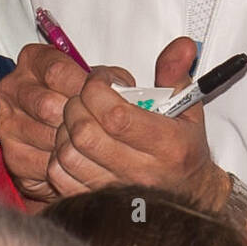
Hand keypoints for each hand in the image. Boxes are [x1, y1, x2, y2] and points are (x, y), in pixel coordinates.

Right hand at [0, 42, 132, 202]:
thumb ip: (108, 78)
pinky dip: (66, 164)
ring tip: (88, 142)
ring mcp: (9, 122)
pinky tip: (77, 158)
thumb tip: (123, 89)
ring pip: (46, 135)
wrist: (51, 136)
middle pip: (48, 105)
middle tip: (96, 124)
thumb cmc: (74, 101)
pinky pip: (44, 162)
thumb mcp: (93, 81)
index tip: (101, 98)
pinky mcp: (13, 154)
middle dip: (78, 118)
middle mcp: (14, 88)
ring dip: (73, 142)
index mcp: (34, 61)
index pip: (57, 70)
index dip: (84, 87)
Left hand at [48, 36, 230, 212]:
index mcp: (168, 146)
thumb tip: (182, 45)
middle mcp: (142, 172)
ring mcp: (116, 190)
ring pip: (69, 155)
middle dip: (76, 105)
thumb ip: (176, 74)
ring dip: (64, 129)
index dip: (97, 91)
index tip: (98, 81)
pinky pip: (60, 177)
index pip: (116, 115)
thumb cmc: (184, 148)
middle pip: (86, 133)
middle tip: (84, 97)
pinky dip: (58, 155)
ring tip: (78, 118)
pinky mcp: (96, 201)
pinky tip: (72, 144)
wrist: (188, 196)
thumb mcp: (188, 109)